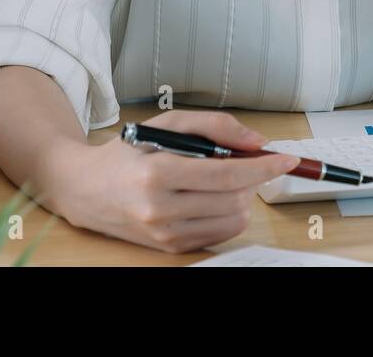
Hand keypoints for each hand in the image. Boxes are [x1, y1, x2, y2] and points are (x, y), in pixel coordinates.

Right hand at [48, 110, 298, 253]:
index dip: (263, 166)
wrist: (86, 189)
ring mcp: (164, 233)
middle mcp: (159, 208)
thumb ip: (215, 126)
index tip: (286, 159)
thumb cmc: (129, 152)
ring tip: (222, 179)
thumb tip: (257, 142)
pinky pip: (220, 234)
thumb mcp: (168, 123)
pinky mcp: (169, 248)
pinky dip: (228, 214)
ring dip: (241, 196)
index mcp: (158, 173)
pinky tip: (213, 198)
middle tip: (243, 161)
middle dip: (251, 177)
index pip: (227, 173)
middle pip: (234, 197)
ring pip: (232, 218)